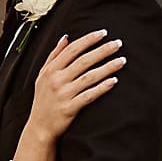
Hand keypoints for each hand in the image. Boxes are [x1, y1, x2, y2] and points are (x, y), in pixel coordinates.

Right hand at [22, 28, 122, 153]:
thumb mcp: (43, 75)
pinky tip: (114, 81)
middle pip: (83, 61)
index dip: (88, 40)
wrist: (39, 127)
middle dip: (102, 50)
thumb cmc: (43, 99)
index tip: (102, 33)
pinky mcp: (70, 108)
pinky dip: (102, 88)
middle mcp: (56, 80)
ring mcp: (63, 94)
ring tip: (122, 60)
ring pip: (89, 77)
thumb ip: (53, 55)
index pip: (72, 50)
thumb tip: (65, 38)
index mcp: (51, 70)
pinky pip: (89, 95)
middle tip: (118, 43)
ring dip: (107, 67)